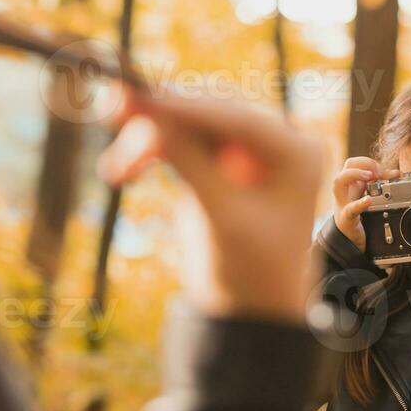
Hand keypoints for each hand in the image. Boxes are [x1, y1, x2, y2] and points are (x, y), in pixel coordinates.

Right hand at [98, 87, 324, 321]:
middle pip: (209, 115)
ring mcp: (246, 151)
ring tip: (115, 169)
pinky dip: (151, 152)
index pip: (237, 119)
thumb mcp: (222, 217)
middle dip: (161, 123)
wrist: (249, 311)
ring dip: (148, 140)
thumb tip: (151, 115)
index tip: (141, 99)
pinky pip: (179, 143)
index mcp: (297, 152)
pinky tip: (123, 168)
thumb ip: (191, 163)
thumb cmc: (252, 270)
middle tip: (114, 113)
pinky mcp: (218, 163)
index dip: (186, 107)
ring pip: (189, 126)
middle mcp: (276, 142)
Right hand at [331, 157, 379, 251]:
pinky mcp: (346, 218)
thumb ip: (382, 185)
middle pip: (347, 165)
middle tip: (377, 172)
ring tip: (370, 177)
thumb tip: (396, 173)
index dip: (369, 162)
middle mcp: (345, 190)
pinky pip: (350, 209)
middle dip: (363, 163)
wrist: (351, 239)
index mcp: (351, 184)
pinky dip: (359, 203)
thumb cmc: (360, 216)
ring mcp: (343, 203)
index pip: (356, 162)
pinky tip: (368, 200)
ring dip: (354, 174)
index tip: (382, 170)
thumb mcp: (370, 196)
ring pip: (338, 181)